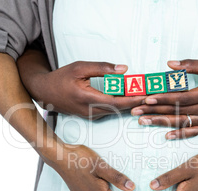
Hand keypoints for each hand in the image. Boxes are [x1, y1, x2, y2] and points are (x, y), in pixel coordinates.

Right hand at [17, 50, 145, 118]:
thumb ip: (102, 68)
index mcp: (87, 98)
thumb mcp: (80, 67)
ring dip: (130, 104)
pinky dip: (120, 105)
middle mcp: (90, 111)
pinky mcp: (90, 116)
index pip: (117, 101)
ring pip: (115, 111)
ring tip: (144, 95)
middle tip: (152, 95)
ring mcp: (90, 116)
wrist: (45, 92)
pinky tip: (130, 99)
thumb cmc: (61, 78)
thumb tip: (124, 69)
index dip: (134, 99)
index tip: (148, 95)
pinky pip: (110, 112)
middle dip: (136, 102)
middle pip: (119, 109)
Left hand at [131, 48, 197, 138]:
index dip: (163, 99)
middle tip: (136, 112)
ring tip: (143, 122)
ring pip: (182, 122)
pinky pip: (193, 132)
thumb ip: (190, 64)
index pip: (181, 98)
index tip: (147, 99)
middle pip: (177, 111)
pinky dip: (181, 134)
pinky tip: (167, 136)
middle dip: (154, 111)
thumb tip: (169, 64)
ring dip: (161, 123)